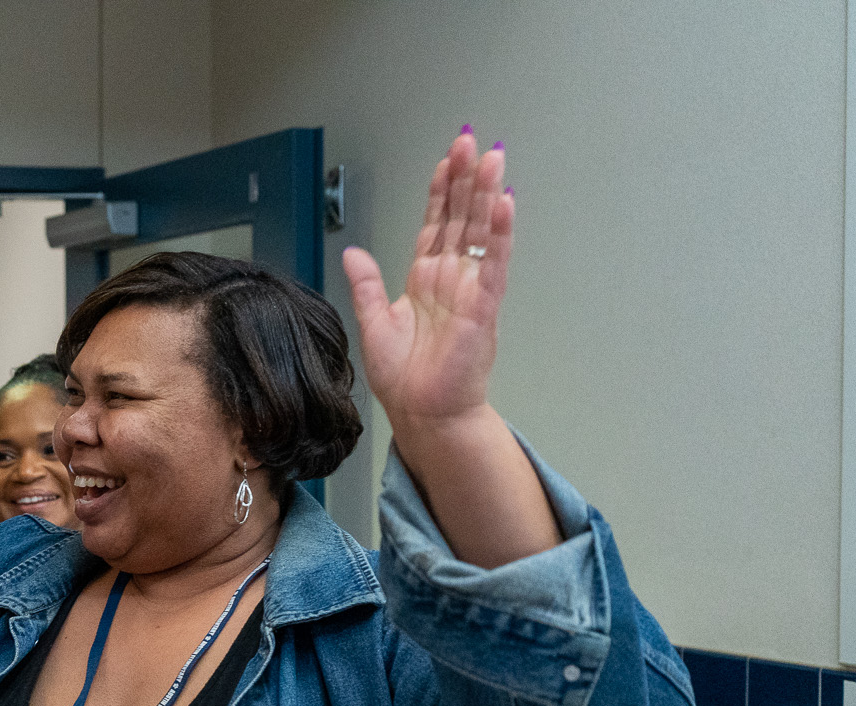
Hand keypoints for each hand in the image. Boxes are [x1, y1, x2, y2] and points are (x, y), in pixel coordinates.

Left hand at [342, 131, 509, 440]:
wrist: (422, 414)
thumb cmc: (403, 378)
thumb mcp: (373, 324)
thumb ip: (366, 286)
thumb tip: (352, 252)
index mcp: (424, 280)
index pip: (434, 225)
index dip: (439, 192)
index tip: (445, 160)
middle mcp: (450, 279)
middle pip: (460, 218)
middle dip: (464, 180)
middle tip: (470, 141)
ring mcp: (469, 290)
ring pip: (479, 232)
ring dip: (485, 195)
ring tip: (491, 158)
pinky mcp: (482, 308)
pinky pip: (492, 265)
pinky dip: (498, 234)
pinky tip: (503, 204)